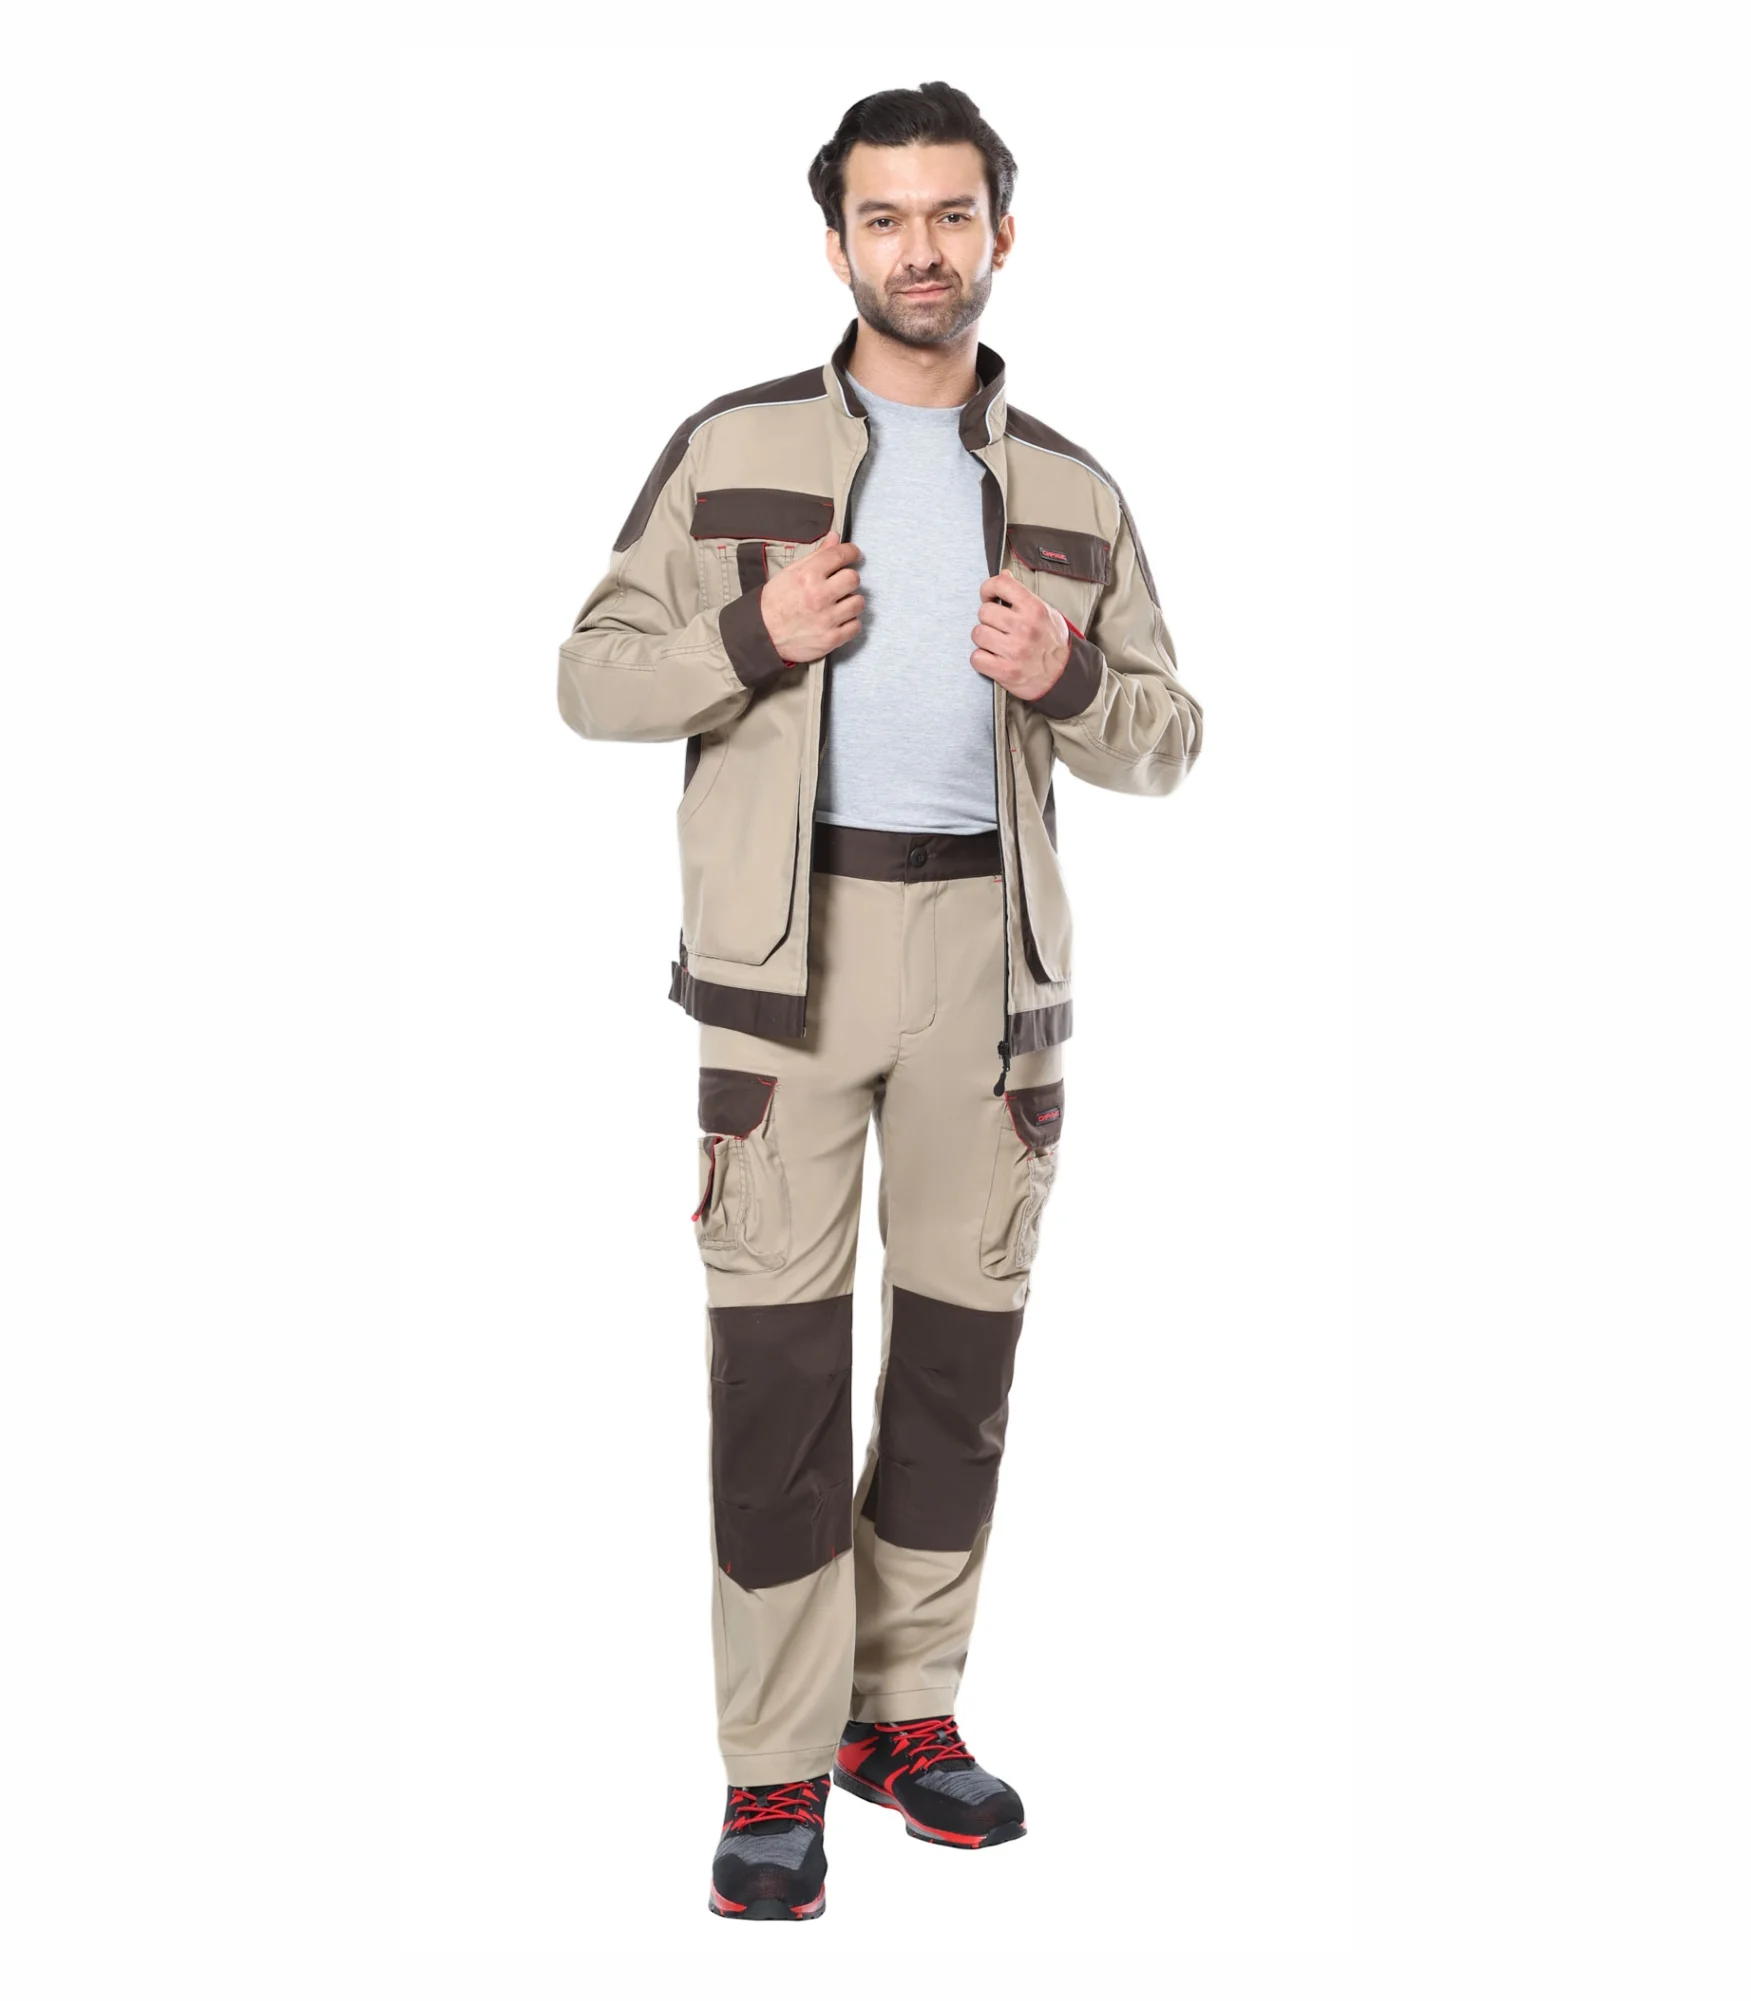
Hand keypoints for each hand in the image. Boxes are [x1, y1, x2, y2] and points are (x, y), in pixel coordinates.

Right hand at [758, 529, 863, 665]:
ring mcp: (826, 619)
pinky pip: (856, 626)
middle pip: (853, 578)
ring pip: (858, 603)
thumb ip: (816, 555)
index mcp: (808, 575)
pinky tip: (839, 620)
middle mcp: (819, 596)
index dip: (851, 552)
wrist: (762, 633)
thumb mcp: (791, 572)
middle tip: (840, 584)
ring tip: (839, 604)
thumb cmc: (775, 602)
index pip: (841, 555)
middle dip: (848, 579)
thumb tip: (835, 538)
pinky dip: (850, 623)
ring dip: (851, 602)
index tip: (853, 554)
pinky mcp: (831, 639)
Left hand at [970, 570, 1070, 700]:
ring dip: (984, 639)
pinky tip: (993, 658)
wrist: (1065, 675)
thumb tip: (1004, 575)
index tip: (988, 596)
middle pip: (984, 611)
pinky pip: (976, 658)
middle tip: (998, 627)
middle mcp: (1025, 628)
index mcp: (1035, 609)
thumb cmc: (1053, 643)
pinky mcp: (1006, 671)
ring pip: (978, 634)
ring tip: (997, 643)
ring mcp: (1015, 651)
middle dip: (988, 619)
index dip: (988, 588)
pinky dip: (981, 659)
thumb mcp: (1046, 612)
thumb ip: (1022, 595)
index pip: (1001, 584)